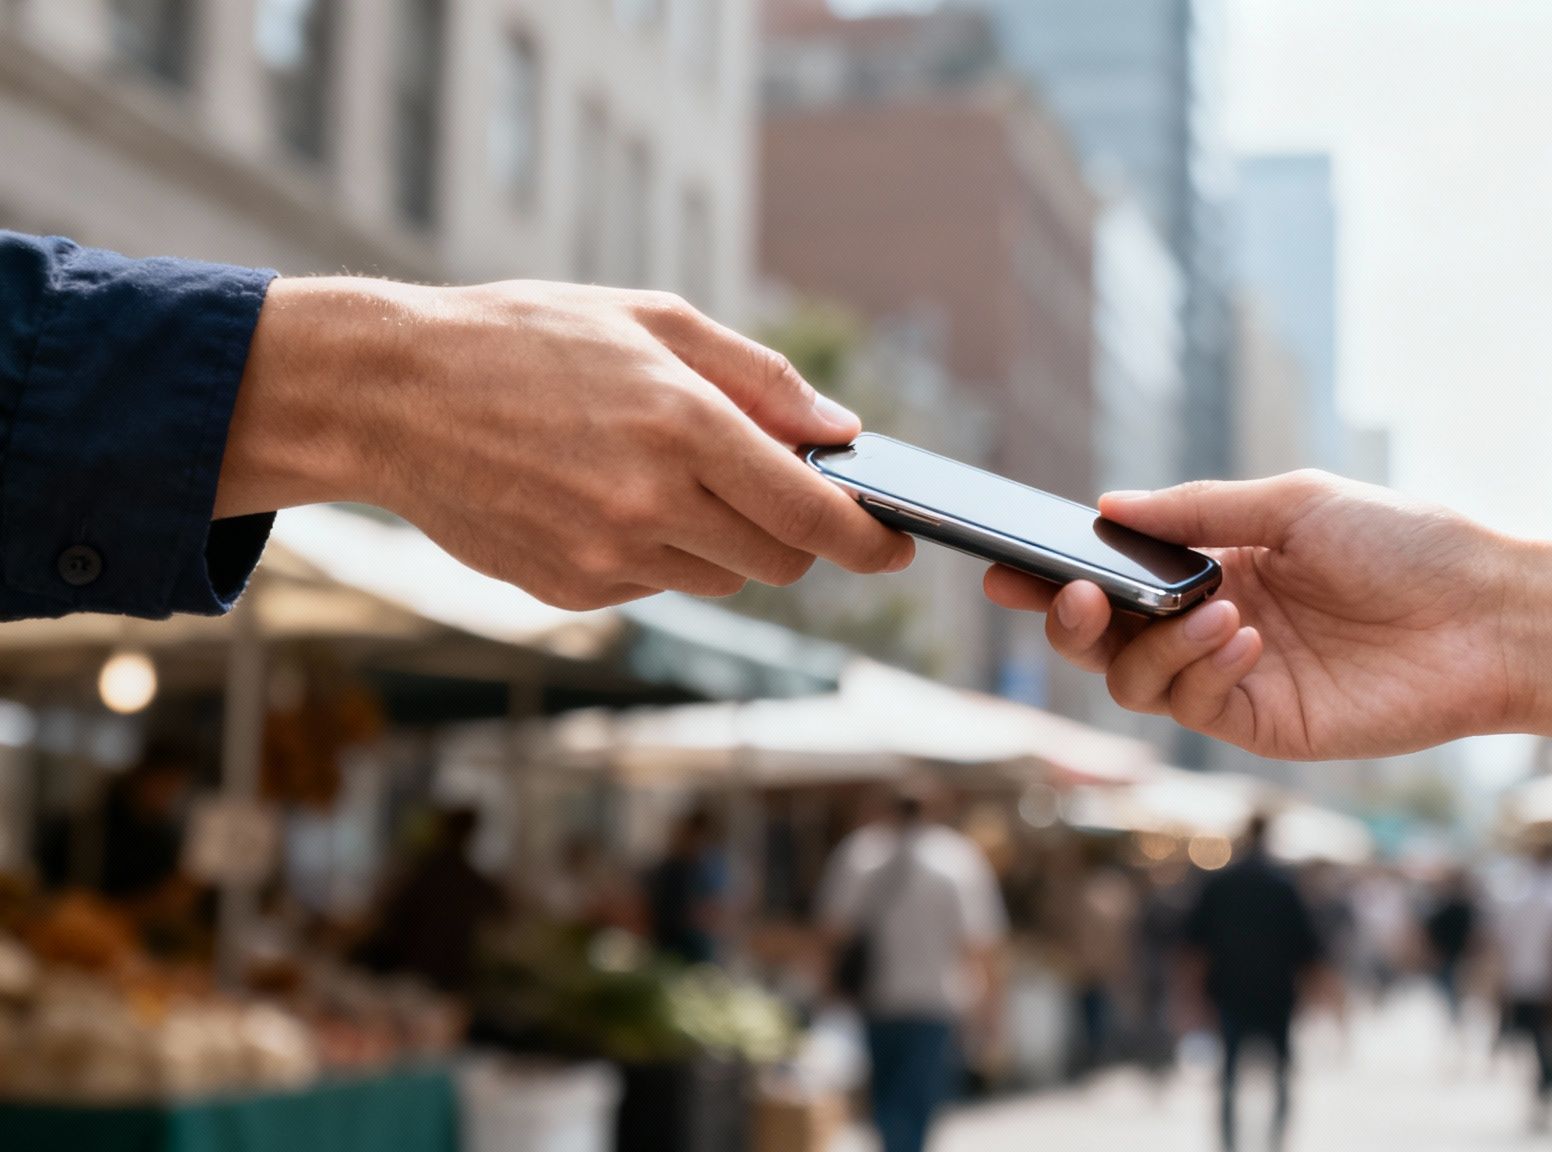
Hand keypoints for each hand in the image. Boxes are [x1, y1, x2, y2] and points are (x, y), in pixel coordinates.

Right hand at [218, 278, 912, 608]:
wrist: (391, 394)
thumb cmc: (527, 339)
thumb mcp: (650, 321)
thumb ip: (758, 377)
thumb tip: (840, 430)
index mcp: (684, 426)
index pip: (814, 515)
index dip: (870, 541)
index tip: (896, 546)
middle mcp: (651, 503)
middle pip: (781, 561)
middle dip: (795, 531)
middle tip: (765, 482)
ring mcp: (607, 557)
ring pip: (722, 579)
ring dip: (723, 540)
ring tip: (660, 473)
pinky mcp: (570, 590)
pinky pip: (656, 586)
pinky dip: (658, 553)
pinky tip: (602, 496)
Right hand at [984, 472, 1524, 759]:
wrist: (1487, 613)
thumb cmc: (1404, 542)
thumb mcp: (1294, 503)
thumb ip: (1197, 510)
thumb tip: (1107, 506)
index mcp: (1219, 563)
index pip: (1119, 575)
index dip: (1059, 575)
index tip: (1007, 566)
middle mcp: (1215, 623)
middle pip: (1108, 640)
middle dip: (1075, 623)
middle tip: (1076, 599)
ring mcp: (1236, 679)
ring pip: (1138, 682)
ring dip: (1156, 646)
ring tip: (1217, 612)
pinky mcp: (1265, 725)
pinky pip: (1194, 707)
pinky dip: (1202, 670)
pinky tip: (1245, 638)